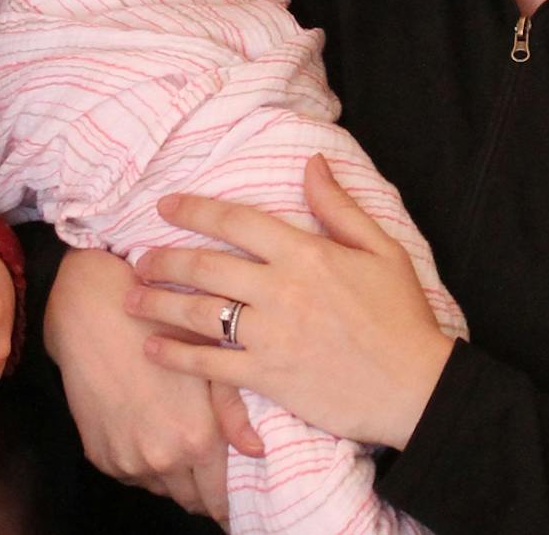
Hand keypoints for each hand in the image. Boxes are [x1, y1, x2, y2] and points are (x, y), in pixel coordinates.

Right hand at [46, 248, 263, 519]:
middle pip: (189, 499)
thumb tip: (256, 450)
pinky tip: (146, 430)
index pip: (218, 497)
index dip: (227, 500)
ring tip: (174, 437)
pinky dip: (141, 462)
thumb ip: (234, 412)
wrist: (95, 317)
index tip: (230, 496)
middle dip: (201, 487)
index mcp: (197, 439)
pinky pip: (130, 474)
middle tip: (206, 466)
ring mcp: (127, 461)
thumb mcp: (208, 362)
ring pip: (159, 487)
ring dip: (171, 474)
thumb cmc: (160, 329)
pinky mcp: (100, 456)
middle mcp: (161, 459)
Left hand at [128, 154, 453, 449]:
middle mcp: (281, 289)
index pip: (237, 221)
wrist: (417, 387)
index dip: (196, 209)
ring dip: (158, 304)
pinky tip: (152, 349)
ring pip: (198, 313)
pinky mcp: (269, 377)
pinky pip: (210, 365)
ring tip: (131, 300)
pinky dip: (176, 356)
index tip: (166, 206)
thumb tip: (312, 162)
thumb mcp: (382, 250)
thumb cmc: (402, 317)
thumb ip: (339, 206)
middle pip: (206, 265)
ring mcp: (271, 335)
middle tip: (140, 258)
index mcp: (306, 253)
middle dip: (165, 260)